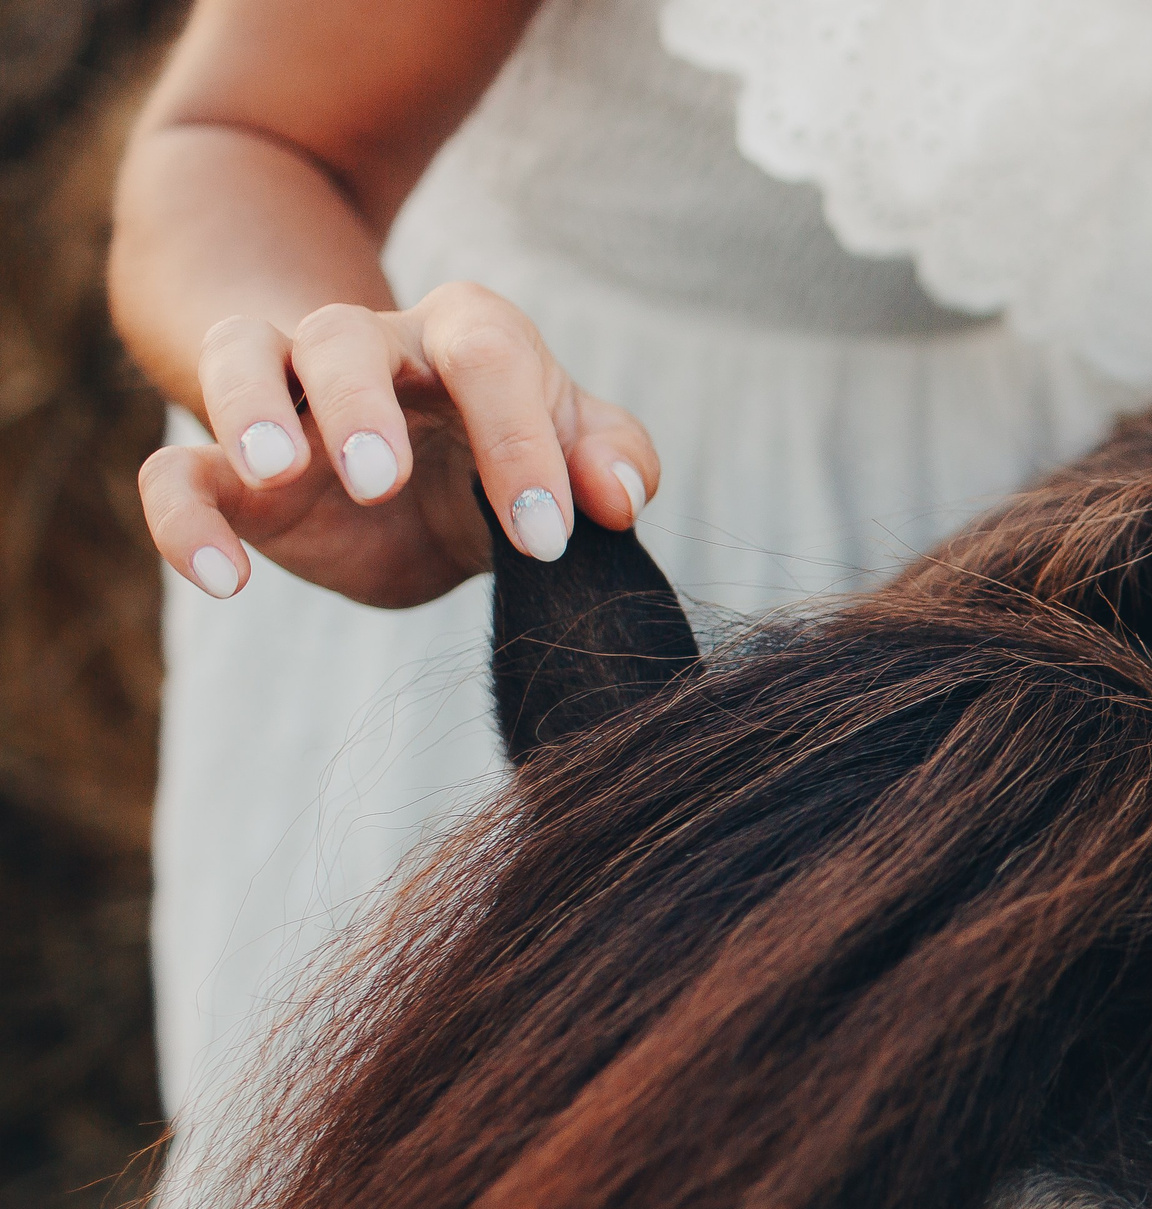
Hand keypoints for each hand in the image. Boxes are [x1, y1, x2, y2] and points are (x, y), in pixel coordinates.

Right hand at [141, 282, 658, 607]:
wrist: (423, 477)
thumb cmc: (506, 448)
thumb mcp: (571, 448)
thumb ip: (613, 459)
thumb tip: (620, 498)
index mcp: (466, 336)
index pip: (488, 355)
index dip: (519, 442)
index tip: (546, 538)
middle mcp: (370, 349)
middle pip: (343, 336)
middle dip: (359, 403)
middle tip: (381, 480)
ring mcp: (289, 400)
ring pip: (241, 355)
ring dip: (247, 406)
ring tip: (277, 470)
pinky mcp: (236, 474)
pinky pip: (180, 471)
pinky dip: (182, 516)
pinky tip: (225, 579)